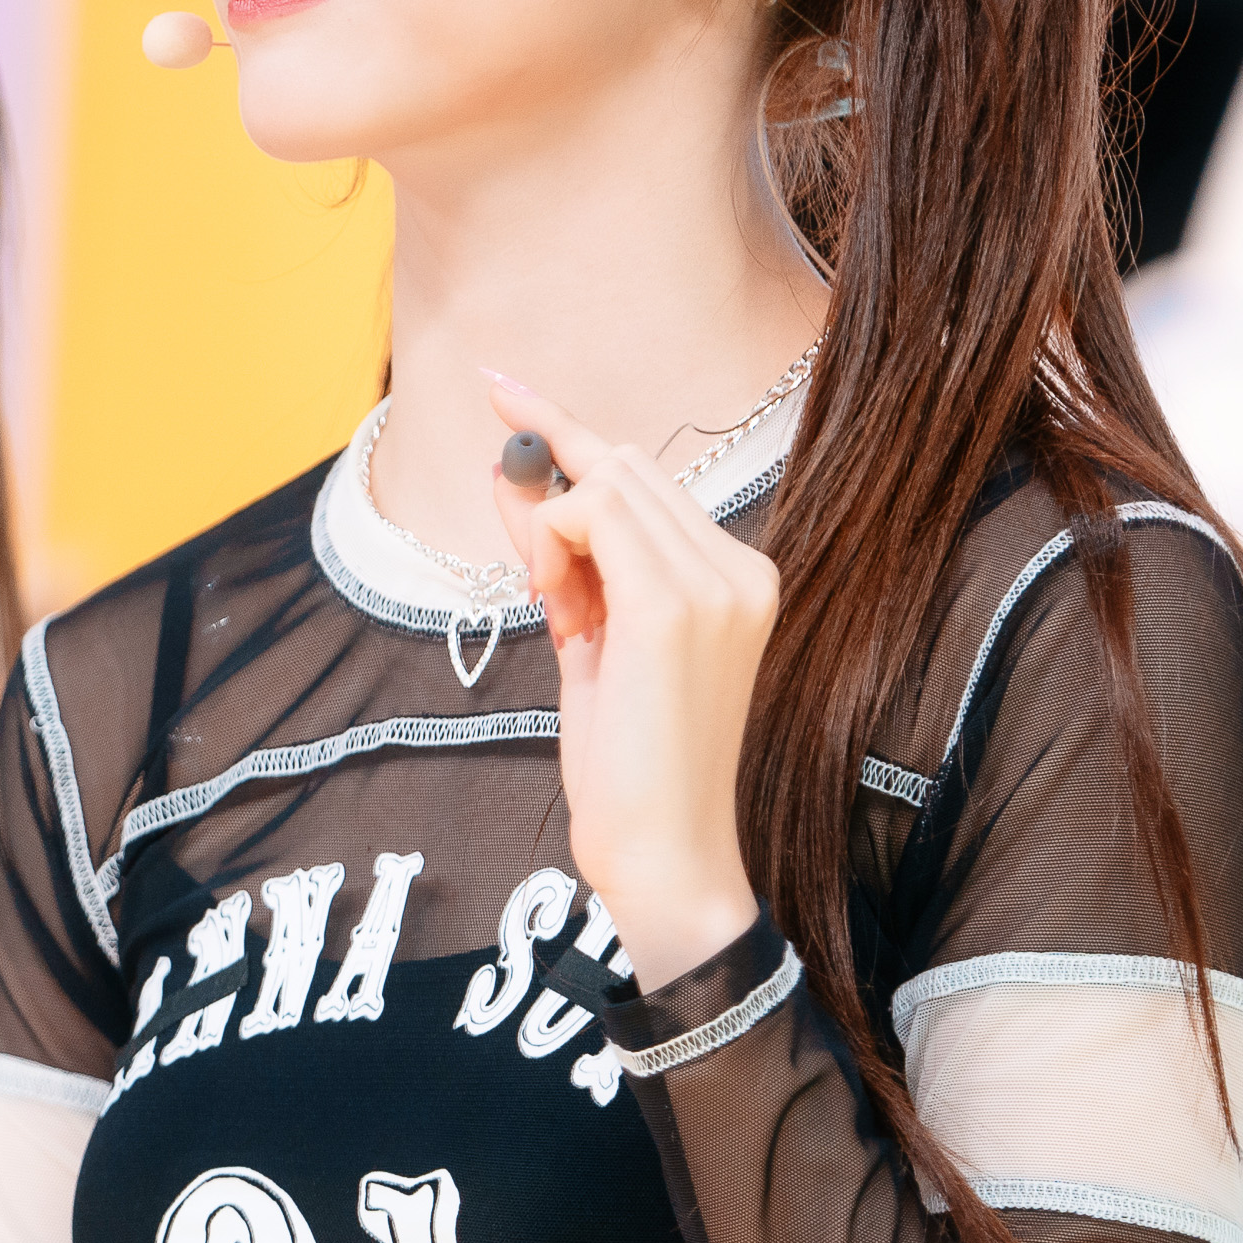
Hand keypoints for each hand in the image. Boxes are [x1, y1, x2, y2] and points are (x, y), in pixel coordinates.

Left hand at [487, 378, 774, 992]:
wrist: (663, 856)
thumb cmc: (630, 766)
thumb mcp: (591, 645)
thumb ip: (564, 563)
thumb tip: (513, 477)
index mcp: (737, 578)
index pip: (643, 479)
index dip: (565, 431)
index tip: (502, 387)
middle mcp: (740, 569)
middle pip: (623, 466)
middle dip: (552, 491)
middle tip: (533, 572)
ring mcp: (717, 582)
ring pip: (604, 481)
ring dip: (550, 530)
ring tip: (557, 611)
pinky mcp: (676, 602)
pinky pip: (588, 511)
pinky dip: (550, 541)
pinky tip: (556, 602)